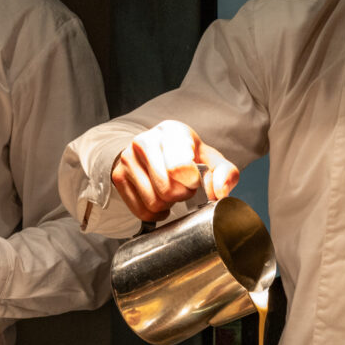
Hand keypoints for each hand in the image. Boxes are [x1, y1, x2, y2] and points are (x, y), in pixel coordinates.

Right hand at [110, 120, 238, 222]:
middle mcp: (144, 141)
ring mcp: (127, 158)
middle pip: (167, 189)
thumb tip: (219, 192)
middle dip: (181, 195)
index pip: (179, 168)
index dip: (191, 183)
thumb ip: (226, 173)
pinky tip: (159, 200)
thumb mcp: (211, 160)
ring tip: (170, 191)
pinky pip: (140, 210)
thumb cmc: (188, 155)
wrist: (158, 150)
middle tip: (183, 187)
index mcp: (171, 132)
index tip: (193, 179)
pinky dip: (154, 213)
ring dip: (168, 204)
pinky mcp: (118, 175)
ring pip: (153, 202)